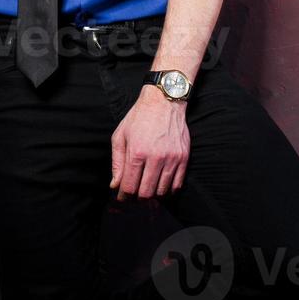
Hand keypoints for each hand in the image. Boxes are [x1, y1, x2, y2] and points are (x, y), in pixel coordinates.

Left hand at [110, 86, 189, 200]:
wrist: (163, 102)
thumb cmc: (138, 118)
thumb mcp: (120, 136)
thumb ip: (117, 162)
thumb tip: (115, 185)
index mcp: (136, 152)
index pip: (129, 186)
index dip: (124, 196)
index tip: (122, 197)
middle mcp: (155, 157)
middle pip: (146, 193)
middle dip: (137, 198)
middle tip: (134, 196)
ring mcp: (171, 158)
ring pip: (162, 191)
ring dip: (153, 195)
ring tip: (147, 190)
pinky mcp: (183, 158)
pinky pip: (177, 184)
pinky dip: (168, 190)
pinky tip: (161, 186)